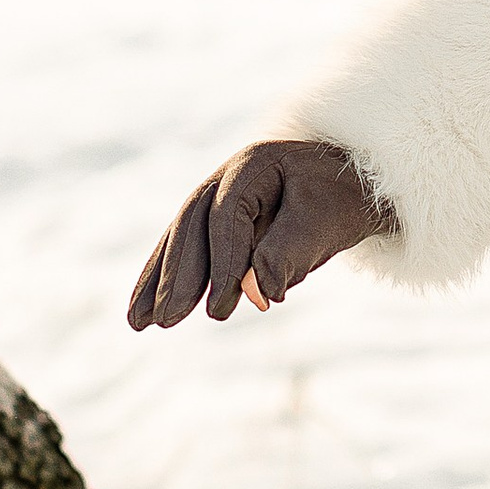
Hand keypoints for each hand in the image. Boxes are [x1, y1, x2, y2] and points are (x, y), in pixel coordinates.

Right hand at [126, 138, 388, 329]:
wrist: (350, 186)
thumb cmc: (340, 201)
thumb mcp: (326, 223)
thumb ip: (291, 252)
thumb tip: (258, 292)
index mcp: (254, 165)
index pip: (228, 215)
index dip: (222, 262)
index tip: (218, 307)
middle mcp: (226, 177)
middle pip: (193, 226)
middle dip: (179, 277)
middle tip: (167, 320)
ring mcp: (216, 196)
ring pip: (181, 239)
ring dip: (159, 282)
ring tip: (139, 323)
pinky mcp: (215, 222)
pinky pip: (186, 250)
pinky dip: (167, 281)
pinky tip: (147, 312)